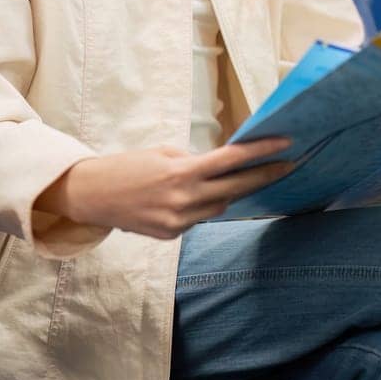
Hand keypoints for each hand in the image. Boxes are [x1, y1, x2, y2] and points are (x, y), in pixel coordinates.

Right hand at [37, 136, 296, 240]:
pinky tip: (195, 197)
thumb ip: (193, 162)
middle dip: (265, 176)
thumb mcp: (162, 154)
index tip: (286, 143)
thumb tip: (221, 169)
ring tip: (242, 178)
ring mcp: (178, 222)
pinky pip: (198, 219)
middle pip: (236, 187)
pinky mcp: (170, 235)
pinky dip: (201, 206)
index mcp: (182, 172)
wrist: (91, 196)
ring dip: (229, 191)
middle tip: (289, 165)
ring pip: (218, 206)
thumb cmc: (126, 166)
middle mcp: (184, 200)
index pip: (232, 161)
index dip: (262, 152)